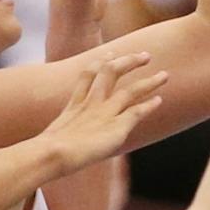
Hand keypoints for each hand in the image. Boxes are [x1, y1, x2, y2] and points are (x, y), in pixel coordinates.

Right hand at [40, 52, 170, 176]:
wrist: (51, 155)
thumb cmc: (45, 154)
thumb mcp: (50, 138)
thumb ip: (58, 135)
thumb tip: (51, 143)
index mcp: (73, 105)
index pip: (87, 76)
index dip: (98, 63)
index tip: (109, 54)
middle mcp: (91, 104)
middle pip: (111, 73)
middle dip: (129, 62)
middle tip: (145, 55)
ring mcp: (104, 113)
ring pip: (130, 91)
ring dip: (149, 82)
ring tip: (165, 75)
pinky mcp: (116, 126)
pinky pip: (136, 112)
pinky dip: (148, 105)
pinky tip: (159, 100)